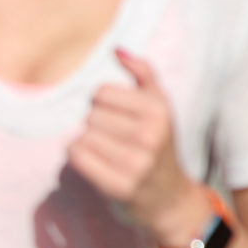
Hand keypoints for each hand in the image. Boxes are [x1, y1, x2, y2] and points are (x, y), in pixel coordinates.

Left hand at [68, 48, 201, 247]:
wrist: (170, 199)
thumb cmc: (159, 146)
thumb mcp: (160, 106)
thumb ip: (142, 73)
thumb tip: (116, 49)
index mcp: (158, 111)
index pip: (100, 92)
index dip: (102, 102)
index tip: (115, 115)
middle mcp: (149, 136)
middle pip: (89, 115)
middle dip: (94, 124)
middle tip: (112, 137)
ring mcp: (135, 163)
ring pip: (81, 135)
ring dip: (86, 141)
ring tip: (106, 151)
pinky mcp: (118, 186)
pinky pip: (76, 156)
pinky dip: (78, 157)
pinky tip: (95, 162)